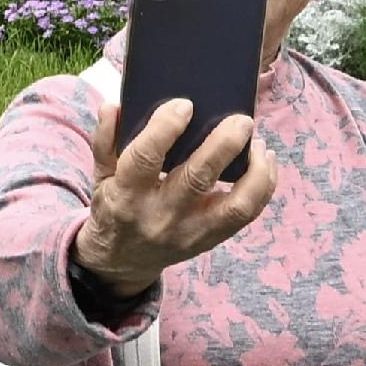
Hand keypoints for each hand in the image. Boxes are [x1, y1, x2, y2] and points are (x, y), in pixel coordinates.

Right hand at [73, 97, 278, 300]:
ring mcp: (190, 232)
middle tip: (241, 120)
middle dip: (222, 146)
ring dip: (254, 172)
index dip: (165, 129)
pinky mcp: (211, 239)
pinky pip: (246, 214)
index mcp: (126, 195)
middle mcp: (160, 216)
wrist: (123, 260)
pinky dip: (262, 186)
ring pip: (234, 206)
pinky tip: (265, 161)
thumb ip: (104, 138)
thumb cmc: (115, 205)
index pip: (144, 159)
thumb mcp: (100, 174)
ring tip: (259, 144)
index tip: (184, 105)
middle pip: (196, 179)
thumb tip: (113, 105)